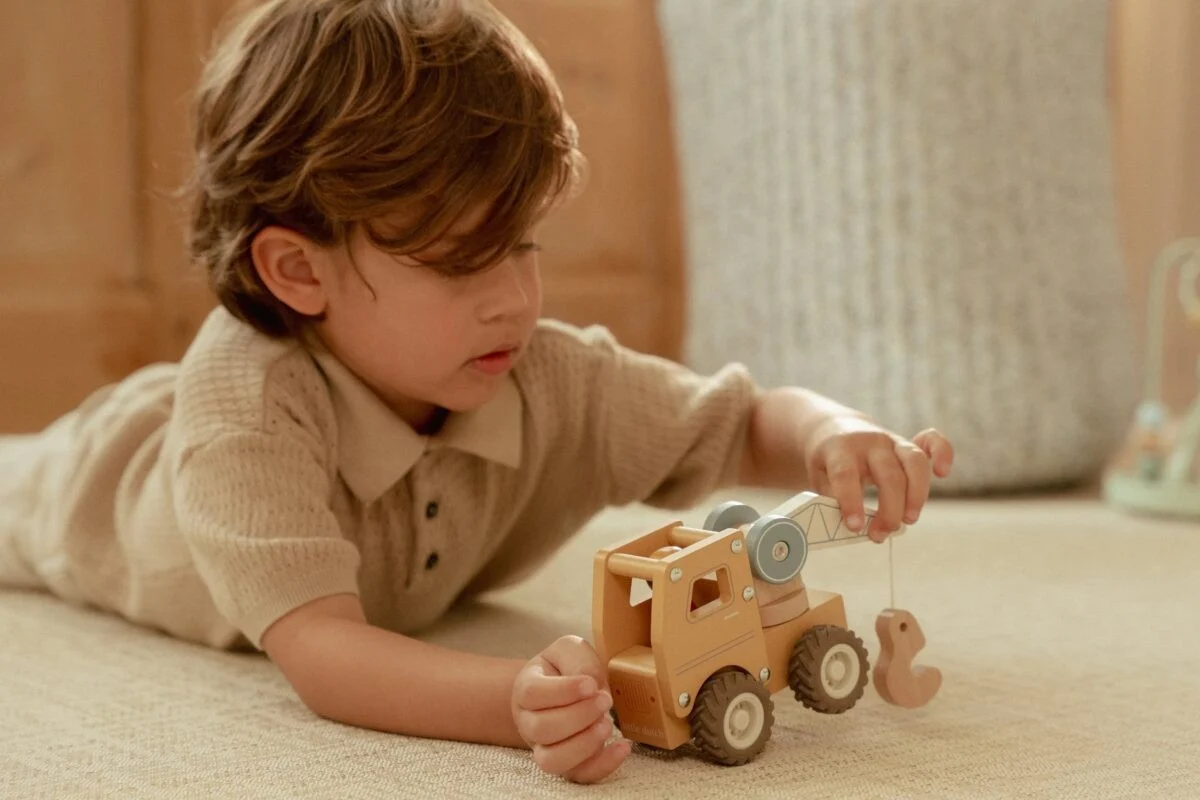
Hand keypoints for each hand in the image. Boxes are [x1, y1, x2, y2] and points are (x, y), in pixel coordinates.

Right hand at [511, 635, 629, 783]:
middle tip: (605, 700)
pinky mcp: (568, 764)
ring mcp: (544, 747)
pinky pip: (579, 775)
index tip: (590, 684)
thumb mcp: (570, 650)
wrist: (564, 687)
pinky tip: (623, 746)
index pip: (532, 694)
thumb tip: (591, 685)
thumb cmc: (565, 667)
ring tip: (608, 724)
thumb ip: (578, 660)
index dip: (563, 691)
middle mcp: (529, 721)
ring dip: (584, 744)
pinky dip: (603, 765)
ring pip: (552, 760)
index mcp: (525, 688)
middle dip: (578, 716)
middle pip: (541, 729)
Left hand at [805, 418, 953, 541]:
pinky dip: (943, 452)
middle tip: (880, 534)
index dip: (851, 502)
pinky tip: (943, 472)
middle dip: (889, 509)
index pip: (846, 475)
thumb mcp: (818, 477)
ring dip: (917, 494)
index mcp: (840, 449)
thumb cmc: (827, 461)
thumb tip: (853, 527)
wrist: (834, 429)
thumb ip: (833, 500)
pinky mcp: (907, 443)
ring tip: (909, 520)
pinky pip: (931, 442)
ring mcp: (891, 440)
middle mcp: (870, 442)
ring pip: (914, 462)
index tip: (855, 527)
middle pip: (888, 474)